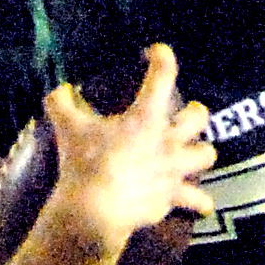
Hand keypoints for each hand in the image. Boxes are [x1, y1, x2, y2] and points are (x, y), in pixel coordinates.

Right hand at [45, 43, 216, 258]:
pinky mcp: (172, 199)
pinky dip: (198, 203)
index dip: (162, 58)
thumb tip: (58, 91)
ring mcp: (173, 171)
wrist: (96, 211)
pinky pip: (197, 202)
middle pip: (198, 118)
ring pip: (206, 156)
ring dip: (202, 153)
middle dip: (195, 113)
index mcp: (146, 118)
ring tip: (195, 155)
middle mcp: (167, 142)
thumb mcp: (68, 128)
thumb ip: (61, 104)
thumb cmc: (84, 163)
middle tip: (187, 113)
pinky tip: (200, 205)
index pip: (162, 76)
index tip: (157, 53)